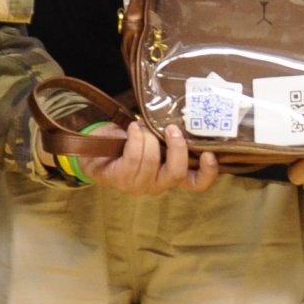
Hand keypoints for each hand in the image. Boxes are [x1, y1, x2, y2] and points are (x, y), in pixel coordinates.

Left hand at [90, 120, 218, 195]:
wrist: (94, 150)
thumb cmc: (128, 142)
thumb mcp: (153, 136)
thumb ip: (168, 134)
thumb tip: (180, 118)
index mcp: (171, 174)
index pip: (196, 183)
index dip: (207, 173)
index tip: (209, 155)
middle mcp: (158, 184)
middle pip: (176, 172)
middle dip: (177, 148)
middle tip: (172, 128)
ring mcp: (139, 185)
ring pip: (153, 161)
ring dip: (148, 137)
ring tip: (140, 125)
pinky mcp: (120, 180)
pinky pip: (134, 157)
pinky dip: (135, 138)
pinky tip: (131, 128)